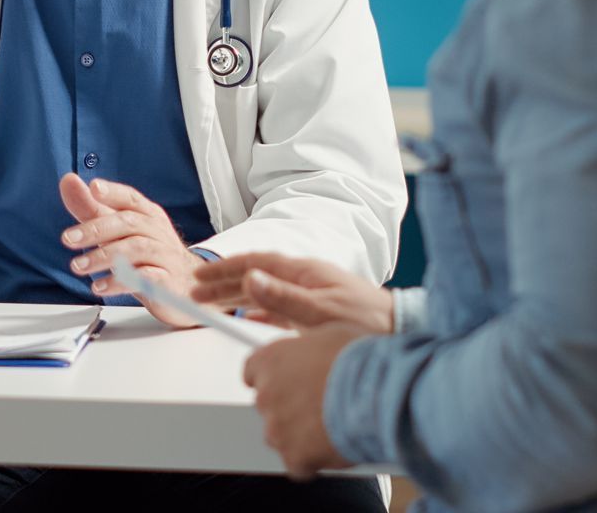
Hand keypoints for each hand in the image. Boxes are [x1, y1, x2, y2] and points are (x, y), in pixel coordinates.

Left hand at [58, 173, 201, 326]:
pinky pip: (145, 278)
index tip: (94, 188)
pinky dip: (120, 281)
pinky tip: (100, 286)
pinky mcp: (166, 281)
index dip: (113, 192)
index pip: (130, 197)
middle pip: (128, 222)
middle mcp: (156, 230)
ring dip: (103, 256)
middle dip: (96, 229)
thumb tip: (68, 181)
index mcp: (146, 214)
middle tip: (69, 239)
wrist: (187, 287)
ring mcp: (163, 255)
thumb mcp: (119, 230)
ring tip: (79, 266)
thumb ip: (92, 208)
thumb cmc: (149, 253)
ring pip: (136, 248)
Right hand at [192, 253, 392, 333]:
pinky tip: (248, 318)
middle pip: (255, 276)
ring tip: (212, 304)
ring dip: (236, 296)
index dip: (225, 269)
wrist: (401, 334)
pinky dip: (256, 311)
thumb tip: (251, 280)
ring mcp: (310, 294)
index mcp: (304, 272)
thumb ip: (283, 298)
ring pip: (263, 291)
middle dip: (223, 282)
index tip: (200, 276)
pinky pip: (276, 308)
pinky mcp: (315, 313)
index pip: (255, 263)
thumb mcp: (320, 312)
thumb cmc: (367, 322)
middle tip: (195, 292)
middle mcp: (305, 279)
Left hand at [243, 323, 365, 479]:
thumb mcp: (329, 336)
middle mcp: (266, 394)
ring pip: (281, 437)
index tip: (287, 384)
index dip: (275, 380)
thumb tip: (317, 354)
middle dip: (290, 409)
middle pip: (269, 407)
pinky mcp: (293, 456)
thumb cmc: (359, 360)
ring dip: (301, 436)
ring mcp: (277, 428)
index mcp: (270, 360)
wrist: (378, 392)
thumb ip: (309, 351)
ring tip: (331, 427)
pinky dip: (314, 461)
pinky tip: (334, 446)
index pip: (253, 372)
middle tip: (319, 407)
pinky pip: (298, 464)